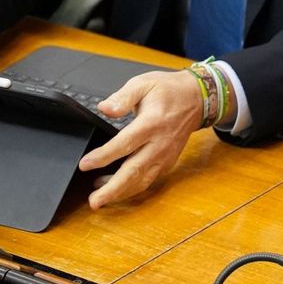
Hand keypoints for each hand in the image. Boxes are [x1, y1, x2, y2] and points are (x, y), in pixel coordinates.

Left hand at [79, 71, 204, 205]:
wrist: (197, 98)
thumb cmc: (168, 90)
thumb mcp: (144, 83)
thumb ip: (122, 97)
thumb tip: (104, 108)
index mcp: (152, 123)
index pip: (125, 143)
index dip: (104, 156)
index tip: (85, 164)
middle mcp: (160, 143)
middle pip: (134, 171)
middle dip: (113, 188)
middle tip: (94, 200)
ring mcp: (165, 156)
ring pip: (142, 181)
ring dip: (120, 193)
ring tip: (100, 199)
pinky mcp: (167, 162)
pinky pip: (148, 180)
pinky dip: (131, 189)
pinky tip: (116, 189)